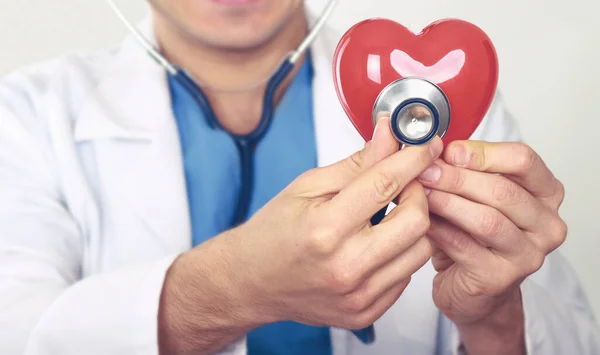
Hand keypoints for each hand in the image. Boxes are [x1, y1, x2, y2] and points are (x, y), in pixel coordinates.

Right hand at [158, 118, 443, 353]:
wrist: (250, 282)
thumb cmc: (272, 233)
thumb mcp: (307, 187)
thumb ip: (355, 164)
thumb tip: (388, 136)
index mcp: (324, 230)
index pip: (385, 184)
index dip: (412, 158)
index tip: (423, 146)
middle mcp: (345, 267)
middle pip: (416, 221)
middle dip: (418, 193)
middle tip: (403, 183)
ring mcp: (358, 296)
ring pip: (420, 251)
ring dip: (413, 225)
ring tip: (389, 216)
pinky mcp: (365, 312)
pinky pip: (406, 276)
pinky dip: (400, 254)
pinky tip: (377, 245)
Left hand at [417, 140, 566, 352]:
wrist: (471, 287)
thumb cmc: (471, 234)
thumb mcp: (472, 193)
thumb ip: (461, 167)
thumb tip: (430, 145)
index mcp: (545, 192)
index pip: (523, 160)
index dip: (482, 153)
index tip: (449, 150)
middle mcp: (546, 224)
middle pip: (503, 190)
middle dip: (457, 177)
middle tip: (425, 170)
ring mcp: (528, 254)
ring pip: (487, 220)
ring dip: (448, 202)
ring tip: (421, 193)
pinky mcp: (501, 278)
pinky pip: (465, 247)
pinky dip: (440, 230)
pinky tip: (422, 221)